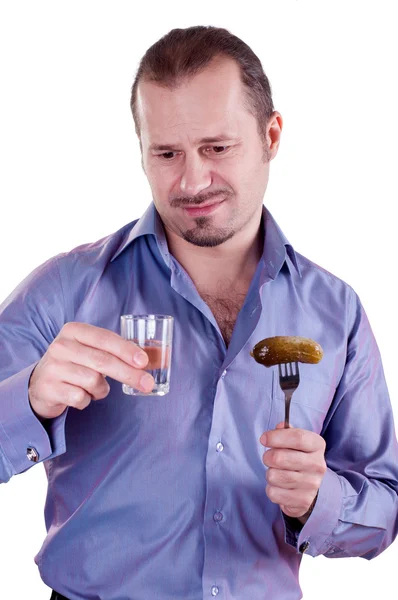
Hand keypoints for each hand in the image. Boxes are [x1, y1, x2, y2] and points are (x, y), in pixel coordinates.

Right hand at [28, 322, 152, 419]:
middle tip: (147, 384)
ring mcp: (53, 367)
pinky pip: (81, 398)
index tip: (144, 362)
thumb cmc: (73, 364)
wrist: (39, 384)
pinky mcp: (49, 388)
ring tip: (93, 388)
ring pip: (93, 381)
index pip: (105, 338)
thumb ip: (112, 351)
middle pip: (103, 361)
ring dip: (101, 390)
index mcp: (74, 330)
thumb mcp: (88, 349)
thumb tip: (145, 361)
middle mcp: (61, 346)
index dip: (126, 350)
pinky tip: (79, 395)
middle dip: (129, 374)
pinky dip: (86, 400)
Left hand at [260, 422, 326, 520]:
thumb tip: (280, 426)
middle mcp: (318, 465)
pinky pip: (273, 493)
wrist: (311, 487)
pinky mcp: (303, 501)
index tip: (263, 439)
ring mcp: (312, 485)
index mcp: (318, 445)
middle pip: (280, 458)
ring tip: (277, 473)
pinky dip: (271, 489)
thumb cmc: (299, 457)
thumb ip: (286, 431)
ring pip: (273, 476)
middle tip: (269, 458)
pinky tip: (280, 486)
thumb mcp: (296, 441)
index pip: (298, 437)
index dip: (276, 437)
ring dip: (270, 473)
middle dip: (268, 456)